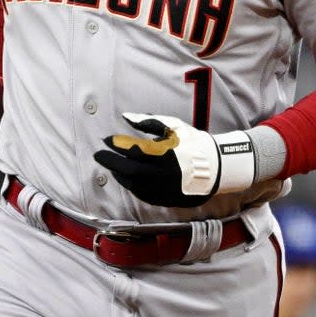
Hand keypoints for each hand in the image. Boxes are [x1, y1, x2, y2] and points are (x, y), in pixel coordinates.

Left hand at [94, 112, 255, 207]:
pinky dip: (130, 186)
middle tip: (99, 154)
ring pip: (133, 184)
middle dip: (111, 161)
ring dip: (119, 174)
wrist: (216, 166)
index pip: (133, 150)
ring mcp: (165, 188)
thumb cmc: (192, 141)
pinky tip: (125, 178)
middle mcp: (163, 173)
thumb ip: (149, 121)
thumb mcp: (173, 126)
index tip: (107, 140)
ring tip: (111, 166)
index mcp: (165, 153)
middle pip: (129, 169)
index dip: (117, 145)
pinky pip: (142, 194)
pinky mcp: (166, 199)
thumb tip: (126, 117)